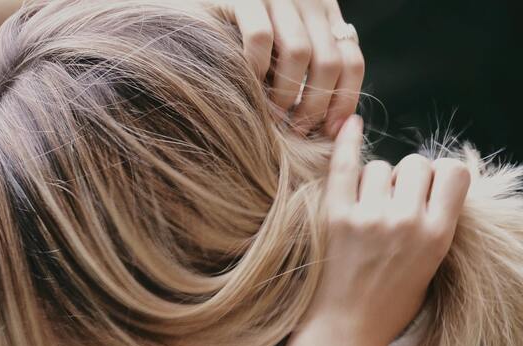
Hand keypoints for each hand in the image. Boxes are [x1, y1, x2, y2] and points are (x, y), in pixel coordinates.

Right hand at [222, 0, 363, 136]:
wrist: (197, 7)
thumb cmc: (239, 36)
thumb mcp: (285, 47)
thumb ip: (309, 68)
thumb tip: (333, 122)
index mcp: (325, 14)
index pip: (352, 60)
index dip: (344, 100)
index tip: (328, 130)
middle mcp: (308, 1)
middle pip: (329, 62)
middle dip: (315, 106)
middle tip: (296, 130)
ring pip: (299, 53)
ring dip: (286, 94)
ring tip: (273, 116)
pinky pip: (260, 37)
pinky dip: (256, 68)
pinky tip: (248, 83)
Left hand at [302, 114, 470, 345]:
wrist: (344, 331)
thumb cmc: (388, 306)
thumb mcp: (431, 268)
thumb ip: (436, 225)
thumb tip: (435, 184)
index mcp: (437, 235)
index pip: (453, 172)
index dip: (440, 176)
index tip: (426, 191)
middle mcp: (406, 221)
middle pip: (415, 164)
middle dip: (406, 178)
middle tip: (391, 207)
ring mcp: (369, 218)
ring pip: (379, 166)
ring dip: (374, 181)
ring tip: (365, 211)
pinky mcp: (334, 219)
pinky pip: (343, 167)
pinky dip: (346, 143)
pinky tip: (350, 125)